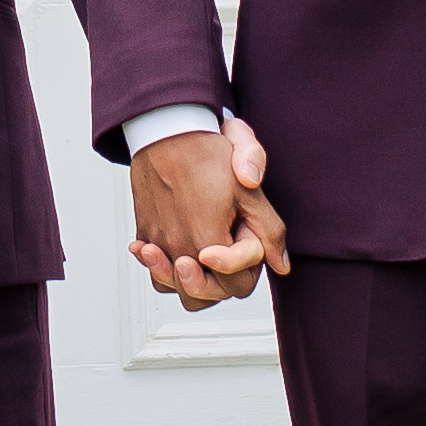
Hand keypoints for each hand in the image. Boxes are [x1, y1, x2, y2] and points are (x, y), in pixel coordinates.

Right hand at [128, 112, 288, 311]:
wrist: (166, 129)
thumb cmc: (206, 153)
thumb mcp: (249, 190)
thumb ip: (269, 231)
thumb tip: (280, 263)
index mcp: (208, 241)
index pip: (237, 285)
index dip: (248, 265)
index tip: (242, 235)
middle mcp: (179, 248)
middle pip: (202, 296)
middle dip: (218, 281)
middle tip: (222, 254)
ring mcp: (158, 242)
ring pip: (171, 288)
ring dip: (185, 281)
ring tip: (195, 259)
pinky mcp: (145, 233)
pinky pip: (151, 268)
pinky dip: (159, 267)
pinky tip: (171, 250)